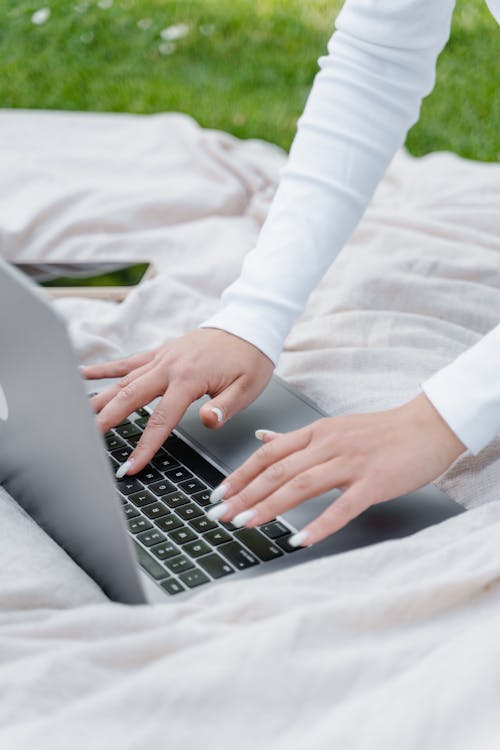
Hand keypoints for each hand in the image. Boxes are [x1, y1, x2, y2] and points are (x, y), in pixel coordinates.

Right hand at [82, 328, 273, 473]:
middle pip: (130, 397)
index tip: (131, 466)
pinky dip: (106, 368)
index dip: (145, 446)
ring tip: (76, 413)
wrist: (249, 325)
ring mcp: (162, 358)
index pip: (161, 419)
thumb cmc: (250, 358)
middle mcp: (170, 367)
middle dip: (106, 420)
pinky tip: (84, 373)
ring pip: (124, 380)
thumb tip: (208, 421)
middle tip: (86, 439)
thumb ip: (225, 406)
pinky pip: (128, 361)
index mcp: (190, 379)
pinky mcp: (161, 352)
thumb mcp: (248, 387)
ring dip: (99, 397)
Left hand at [207, 393, 464, 545]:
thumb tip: (262, 438)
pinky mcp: (373, 482)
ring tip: (247, 524)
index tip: (218, 493)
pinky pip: (342, 506)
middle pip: (277, 471)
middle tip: (221, 514)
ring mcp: (351, 463)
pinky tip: (302, 539)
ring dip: (270, 506)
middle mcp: (328, 444)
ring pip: (301, 485)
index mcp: (316, 431)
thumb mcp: (333, 427)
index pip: (268, 454)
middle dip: (244, 494)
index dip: (240, 474)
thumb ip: (296, 437)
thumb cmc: (381, 431)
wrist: (427, 427)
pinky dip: (319, 524)